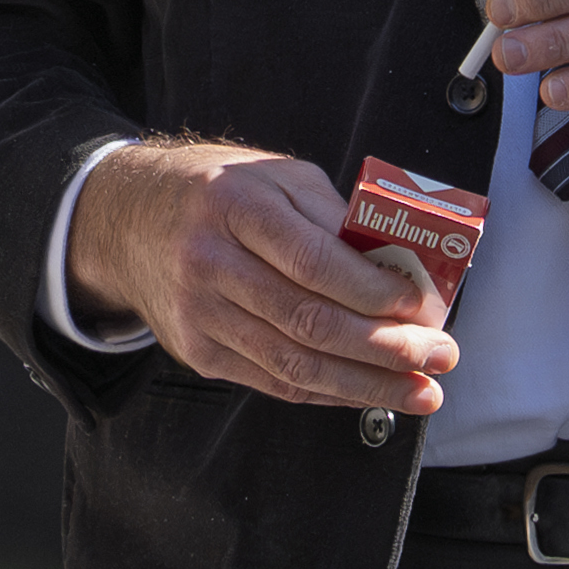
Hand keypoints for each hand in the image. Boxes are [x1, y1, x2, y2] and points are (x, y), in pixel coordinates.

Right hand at [66, 141, 458, 413]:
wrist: (128, 220)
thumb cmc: (219, 191)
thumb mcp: (274, 176)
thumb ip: (332, 214)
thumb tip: (399, 264)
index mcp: (234, 206)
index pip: (312, 260)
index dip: (371, 291)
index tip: (421, 306)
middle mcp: (210, 263)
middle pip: (307, 320)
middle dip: (385, 347)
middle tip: (440, 356)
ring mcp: (200, 314)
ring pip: (293, 363)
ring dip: (367, 384)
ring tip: (421, 391)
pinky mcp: (197, 352)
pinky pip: (272, 381)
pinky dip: (328, 391)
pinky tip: (369, 392)